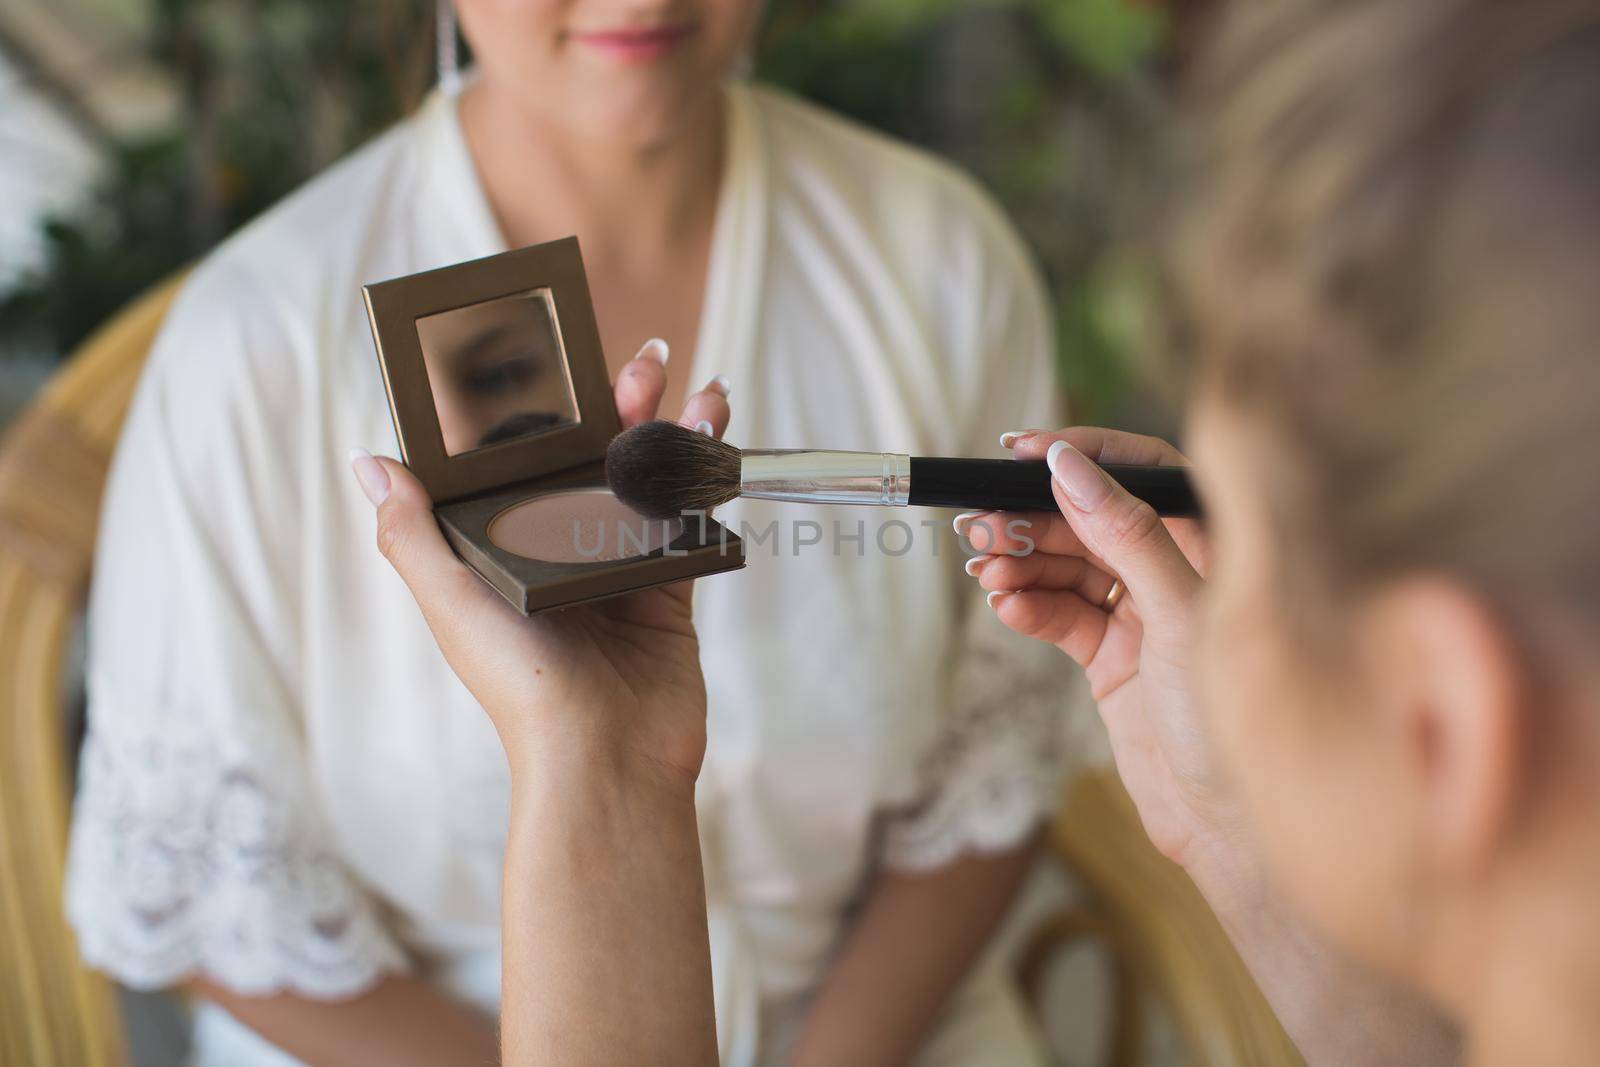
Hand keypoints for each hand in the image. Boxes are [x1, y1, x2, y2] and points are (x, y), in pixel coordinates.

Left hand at [350, 340, 731, 787]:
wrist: (605, 754)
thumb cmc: (520, 685)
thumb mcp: (451, 602)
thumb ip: (413, 533)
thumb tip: (370, 461)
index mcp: (503, 549)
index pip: (518, 460)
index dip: (538, 408)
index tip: (558, 359)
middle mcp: (559, 551)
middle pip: (589, 456)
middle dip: (618, 403)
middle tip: (643, 363)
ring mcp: (618, 564)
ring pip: (645, 476)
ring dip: (670, 425)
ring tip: (692, 387)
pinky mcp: (669, 584)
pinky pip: (687, 515)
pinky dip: (703, 472)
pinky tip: (716, 434)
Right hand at [965, 428, 1245, 888]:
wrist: (1223, 826)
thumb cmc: (1229, 720)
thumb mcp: (1178, 615)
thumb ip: (1127, 536)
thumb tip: (1070, 468)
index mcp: (1213, 546)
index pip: (1145, 470)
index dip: (1087, 453)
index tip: (1024, 452)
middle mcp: (1177, 572)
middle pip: (1093, 518)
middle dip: (1036, 517)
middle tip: (983, 524)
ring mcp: (1141, 616)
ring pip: (1069, 566)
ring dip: (1023, 563)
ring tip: (987, 571)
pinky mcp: (1111, 658)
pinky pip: (1060, 614)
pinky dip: (1029, 606)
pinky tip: (1005, 606)